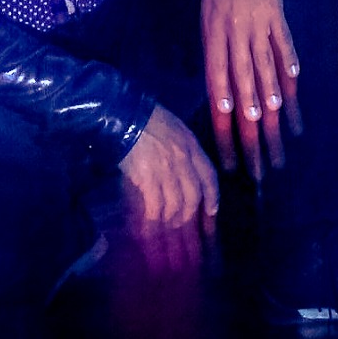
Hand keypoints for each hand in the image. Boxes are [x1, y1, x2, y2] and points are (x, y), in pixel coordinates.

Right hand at [119, 103, 218, 235]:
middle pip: (193, 195)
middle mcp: (183, 160)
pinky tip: (150, 220)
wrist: (125, 116)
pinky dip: (153, 216)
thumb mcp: (174, 127)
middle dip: (189, 213)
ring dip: (171, 218)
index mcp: (191, 144)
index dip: (212, 196)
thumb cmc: (148, 118)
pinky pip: (155, 205)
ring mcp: (166, 170)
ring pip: (176, 204)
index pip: (209, 176)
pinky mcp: (148, 178)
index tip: (212, 210)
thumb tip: (185, 172)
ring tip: (165, 223)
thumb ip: (183, 148)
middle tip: (181, 222)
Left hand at [201, 0, 299, 180]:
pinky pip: (284, 52)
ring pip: (266, 78)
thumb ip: (216, 59)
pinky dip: (290, 76)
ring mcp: (257, 27)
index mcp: (211, 41)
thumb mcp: (206, 22)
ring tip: (282, 144)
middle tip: (262, 169)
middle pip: (243, 94)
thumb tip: (223, 101)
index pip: (217, 95)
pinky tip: (295, 102)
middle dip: (252, 135)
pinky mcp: (277, 18)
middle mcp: (233, 37)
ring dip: (274, 114)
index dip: (223, 129)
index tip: (230, 161)